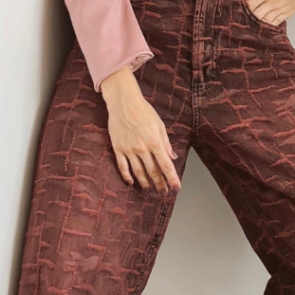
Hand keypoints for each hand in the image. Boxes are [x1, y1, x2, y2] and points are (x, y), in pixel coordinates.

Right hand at [100, 68, 180, 192]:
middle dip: (160, 184)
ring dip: (145, 183)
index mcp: (155, 142)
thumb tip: (172, 157)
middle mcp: (142, 148)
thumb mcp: (160, 125)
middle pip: (153, 172)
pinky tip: (131, 183)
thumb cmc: (144, 111)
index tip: (176, 188)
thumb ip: (166, 143)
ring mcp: (129, 149)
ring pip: (138, 172)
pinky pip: (122, 166)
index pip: (166, 165)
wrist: (123, 102)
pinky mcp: (118, 148)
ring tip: (150, 190)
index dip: (172, 179)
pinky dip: (127, 176)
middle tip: (164, 192)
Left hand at [237, 0, 294, 25]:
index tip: (237, 9)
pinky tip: (265, 24)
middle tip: (243, 18)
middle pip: (255, 17)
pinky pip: (276, 23)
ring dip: (257, 23)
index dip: (241, 9)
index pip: (248, 7)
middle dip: (248, 18)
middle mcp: (271, 4)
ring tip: (252, 24)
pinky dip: (269, 25)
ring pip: (264, 22)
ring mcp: (280, 9)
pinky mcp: (288, 12)